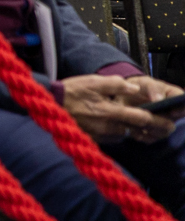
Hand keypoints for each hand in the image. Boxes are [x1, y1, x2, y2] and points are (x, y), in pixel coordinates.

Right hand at [62, 74, 178, 142]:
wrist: (50, 104)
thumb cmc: (72, 91)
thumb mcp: (94, 81)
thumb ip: (117, 84)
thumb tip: (135, 89)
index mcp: (111, 111)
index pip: (142, 119)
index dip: (159, 121)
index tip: (170, 123)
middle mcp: (109, 126)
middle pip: (137, 130)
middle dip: (152, 129)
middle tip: (165, 128)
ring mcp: (101, 135)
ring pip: (125, 134)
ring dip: (132, 130)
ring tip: (138, 124)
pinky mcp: (94, 139)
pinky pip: (112, 137)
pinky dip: (117, 131)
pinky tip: (115, 124)